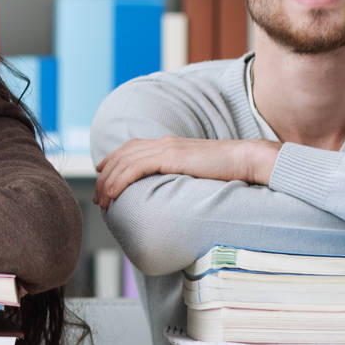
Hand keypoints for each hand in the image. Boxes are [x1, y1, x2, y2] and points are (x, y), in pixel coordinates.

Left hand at [94, 137, 279, 208]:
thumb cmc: (229, 171)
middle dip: (106, 176)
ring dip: (108, 181)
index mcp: (170, 145)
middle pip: (123, 155)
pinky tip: (112, 193)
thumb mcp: (198, 173)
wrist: (247, 159)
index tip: (101, 174)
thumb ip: (182, 176)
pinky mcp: (170, 156)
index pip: (133, 148)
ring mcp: (166, 148)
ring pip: (125, 162)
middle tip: (98, 197)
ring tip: (101, 201)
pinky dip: (120, 180)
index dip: (114, 159)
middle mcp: (164, 143)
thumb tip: (175, 192)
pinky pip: (136, 167)